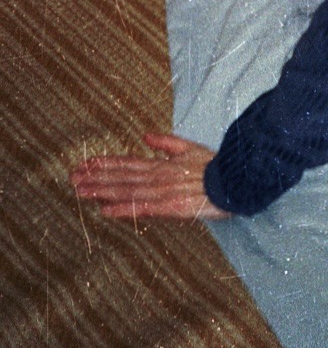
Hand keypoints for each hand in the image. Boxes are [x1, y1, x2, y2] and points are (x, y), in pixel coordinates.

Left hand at [70, 133, 229, 220]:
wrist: (235, 181)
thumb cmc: (216, 166)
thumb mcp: (190, 148)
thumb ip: (166, 143)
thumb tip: (145, 136)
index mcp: (162, 164)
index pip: (127, 162)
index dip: (105, 163)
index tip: (86, 164)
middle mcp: (157, 176)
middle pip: (121, 176)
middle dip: (95, 177)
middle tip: (72, 177)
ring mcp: (162, 192)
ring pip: (126, 190)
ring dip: (101, 191)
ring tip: (80, 191)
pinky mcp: (170, 207)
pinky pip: (142, 208)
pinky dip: (123, 209)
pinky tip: (105, 211)